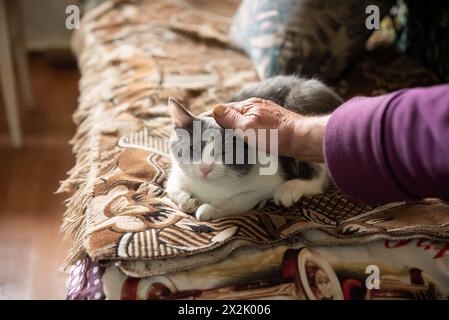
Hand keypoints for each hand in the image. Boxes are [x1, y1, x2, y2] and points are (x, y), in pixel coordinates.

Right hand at [212, 97, 328, 161]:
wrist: (301, 139)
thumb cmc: (275, 134)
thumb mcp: (248, 127)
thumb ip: (231, 119)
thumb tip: (215, 110)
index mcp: (247, 106)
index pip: (222, 110)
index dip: (209, 118)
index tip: (197, 126)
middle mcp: (255, 108)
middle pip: (231, 115)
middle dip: (219, 124)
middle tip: (207, 137)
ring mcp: (264, 115)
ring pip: (241, 122)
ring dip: (231, 130)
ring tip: (221, 141)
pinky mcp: (271, 125)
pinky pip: (251, 127)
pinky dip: (242, 133)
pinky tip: (241, 142)